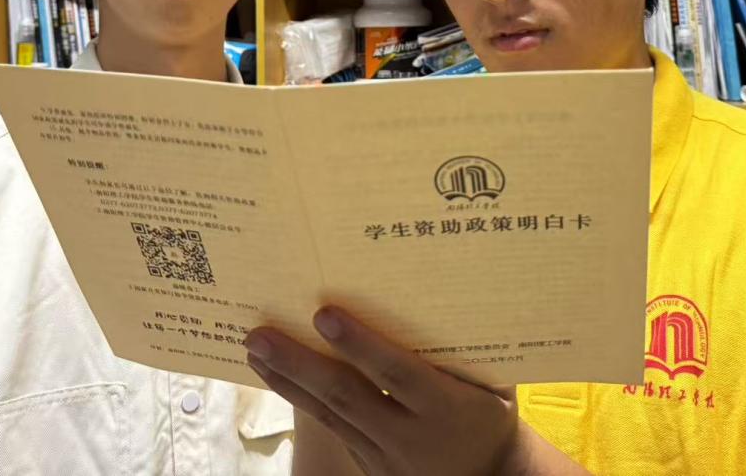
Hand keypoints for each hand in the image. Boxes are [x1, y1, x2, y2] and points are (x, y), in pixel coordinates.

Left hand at [244, 306, 519, 475]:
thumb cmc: (489, 414)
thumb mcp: (492, 382)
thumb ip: (462, 346)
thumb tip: (433, 286)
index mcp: (444, 407)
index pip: (395, 373)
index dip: (359, 345)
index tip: (324, 313)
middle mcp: (408, 435)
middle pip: (346, 396)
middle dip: (299, 363)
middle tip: (260, 335)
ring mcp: (384, 456)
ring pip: (328, 415)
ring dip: (287, 380)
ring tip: (254, 348)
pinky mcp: (367, 464)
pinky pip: (329, 427)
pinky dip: (300, 399)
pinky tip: (276, 374)